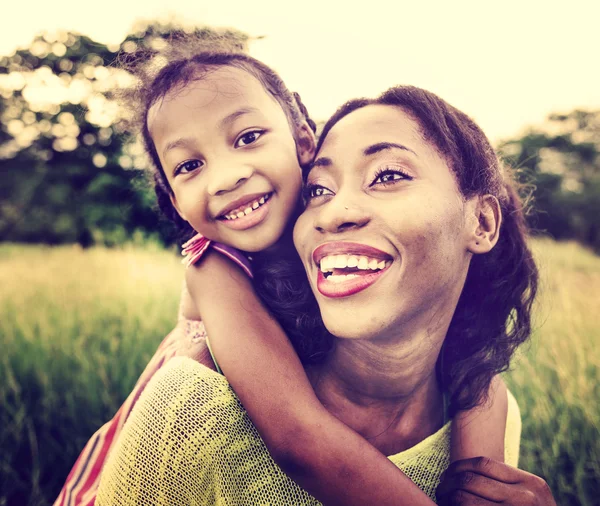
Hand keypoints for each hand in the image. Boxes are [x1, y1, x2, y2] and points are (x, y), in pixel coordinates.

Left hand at [436, 457, 555, 505]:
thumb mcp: (533, 497)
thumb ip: (510, 484)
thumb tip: (466, 471)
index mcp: (531, 483)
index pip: (483, 463)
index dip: (460, 466)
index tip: (449, 472)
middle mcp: (525, 498)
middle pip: (469, 480)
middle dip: (448, 482)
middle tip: (441, 487)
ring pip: (463, 499)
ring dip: (446, 497)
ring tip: (442, 499)